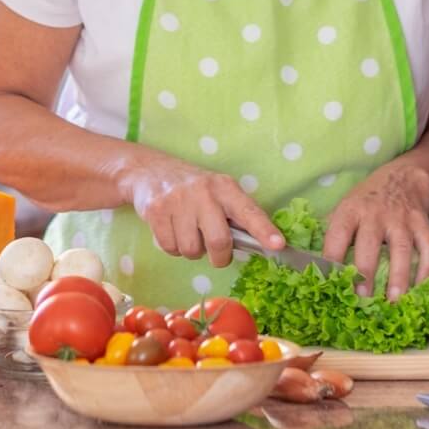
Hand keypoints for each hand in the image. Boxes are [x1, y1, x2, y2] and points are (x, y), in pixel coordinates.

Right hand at [124, 154, 283, 267]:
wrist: (150, 172)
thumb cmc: (193, 189)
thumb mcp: (218, 193)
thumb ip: (235, 216)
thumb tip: (259, 245)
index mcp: (225, 187)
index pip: (249, 211)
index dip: (264, 230)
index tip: (278, 245)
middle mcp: (203, 192)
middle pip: (219, 242)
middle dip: (219, 257)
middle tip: (216, 253)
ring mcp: (178, 201)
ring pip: (191, 250)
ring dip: (192, 250)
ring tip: (188, 232)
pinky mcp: (155, 211)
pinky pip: (170, 248)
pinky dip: (172, 247)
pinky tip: (172, 230)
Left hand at [321, 162, 428, 301]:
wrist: (404, 177)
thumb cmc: (368, 200)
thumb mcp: (346, 207)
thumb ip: (333, 232)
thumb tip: (314, 263)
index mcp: (351, 210)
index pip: (338, 235)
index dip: (333, 258)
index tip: (330, 282)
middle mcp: (375, 213)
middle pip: (370, 244)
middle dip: (366, 272)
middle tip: (363, 298)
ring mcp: (401, 218)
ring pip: (402, 249)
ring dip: (399, 276)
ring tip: (394, 300)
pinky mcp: (422, 223)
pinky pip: (428, 247)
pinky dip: (427, 268)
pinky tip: (421, 288)